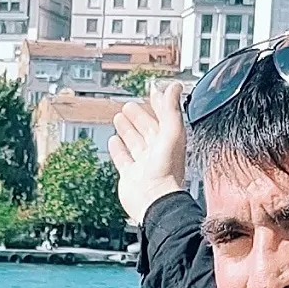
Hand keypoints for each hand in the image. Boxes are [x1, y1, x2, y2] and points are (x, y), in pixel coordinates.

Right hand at [107, 79, 187, 224]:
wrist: (154, 200)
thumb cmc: (166, 171)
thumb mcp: (171, 133)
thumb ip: (171, 109)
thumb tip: (174, 86)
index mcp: (170, 140)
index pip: (164, 117)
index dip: (158, 104)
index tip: (152, 91)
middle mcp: (157, 152)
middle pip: (147, 129)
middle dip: (139, 116)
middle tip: (130, 105)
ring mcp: (143, 164)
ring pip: (134, 142)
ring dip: (127, 129)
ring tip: (120, 117)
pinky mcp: (130, 176)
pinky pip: (123, 159)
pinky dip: (118, 148)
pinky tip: (113, 140)